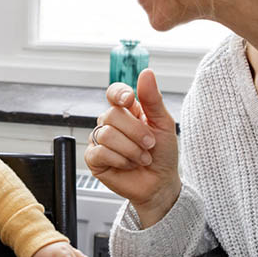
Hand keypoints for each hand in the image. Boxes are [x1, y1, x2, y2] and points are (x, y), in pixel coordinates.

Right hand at [84, 69, 181, 227]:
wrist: (160, 184)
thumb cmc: (163, 154)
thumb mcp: (163, 123)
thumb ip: (152, 99)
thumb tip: (146, 72)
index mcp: (127, 111)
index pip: (114, 93)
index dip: (119, 94)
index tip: (129, 100)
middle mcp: (111, 123)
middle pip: (112, 114)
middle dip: (136, 132)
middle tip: (149, 144)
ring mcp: (100, 140)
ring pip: (107, 134)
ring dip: (131, 149)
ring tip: (142, 158)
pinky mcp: (94, 159)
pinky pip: (100, 152)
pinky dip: (120, 160)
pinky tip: (128, 165)